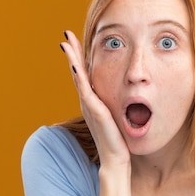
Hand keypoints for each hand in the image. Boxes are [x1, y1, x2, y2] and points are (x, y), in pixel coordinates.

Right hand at [60, 30, 129, 166]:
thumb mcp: (118, 118)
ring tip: (66, 44)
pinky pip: (85, 90)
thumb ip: (117, 107)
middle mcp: (88, 103)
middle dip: (72, 53)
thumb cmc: (118, 142)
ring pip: (78, 78)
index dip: (79, 58)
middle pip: (77, 73)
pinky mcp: (95, 112)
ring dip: (72, 60)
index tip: (75, 42)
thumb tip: (128, 100)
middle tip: (66, 35)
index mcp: (93, 103)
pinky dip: (79, 77)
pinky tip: (75, 65)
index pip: (84, 76)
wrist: (116, 160)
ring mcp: (90, 107)